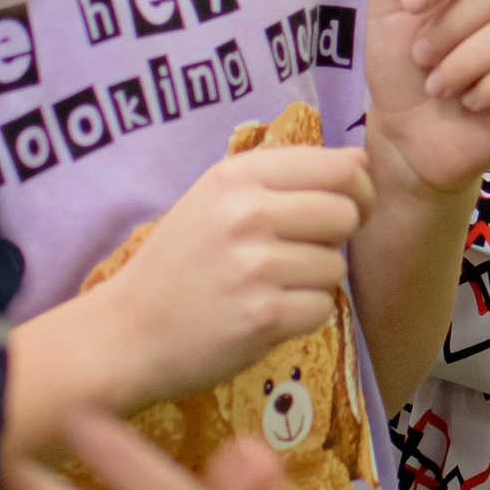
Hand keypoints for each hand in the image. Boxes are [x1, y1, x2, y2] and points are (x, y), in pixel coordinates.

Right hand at [76, 143, 370, 408]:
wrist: (129, 331)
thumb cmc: (180, 262)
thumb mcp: (218, 198)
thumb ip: (287, 175)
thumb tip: (361, 157)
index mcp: (237, 176)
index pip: (338, 167)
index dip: (357, 191)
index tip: (343, 211)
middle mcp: (247, 213)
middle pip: (345, 215)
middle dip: (335, 239)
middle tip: (300, 254)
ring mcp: (255, 266)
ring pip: (336, 266)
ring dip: (314, 282)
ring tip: (271, 286)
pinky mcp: (263, 316)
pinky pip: (322, 308)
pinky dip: (303, 317)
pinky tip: (267, 314)